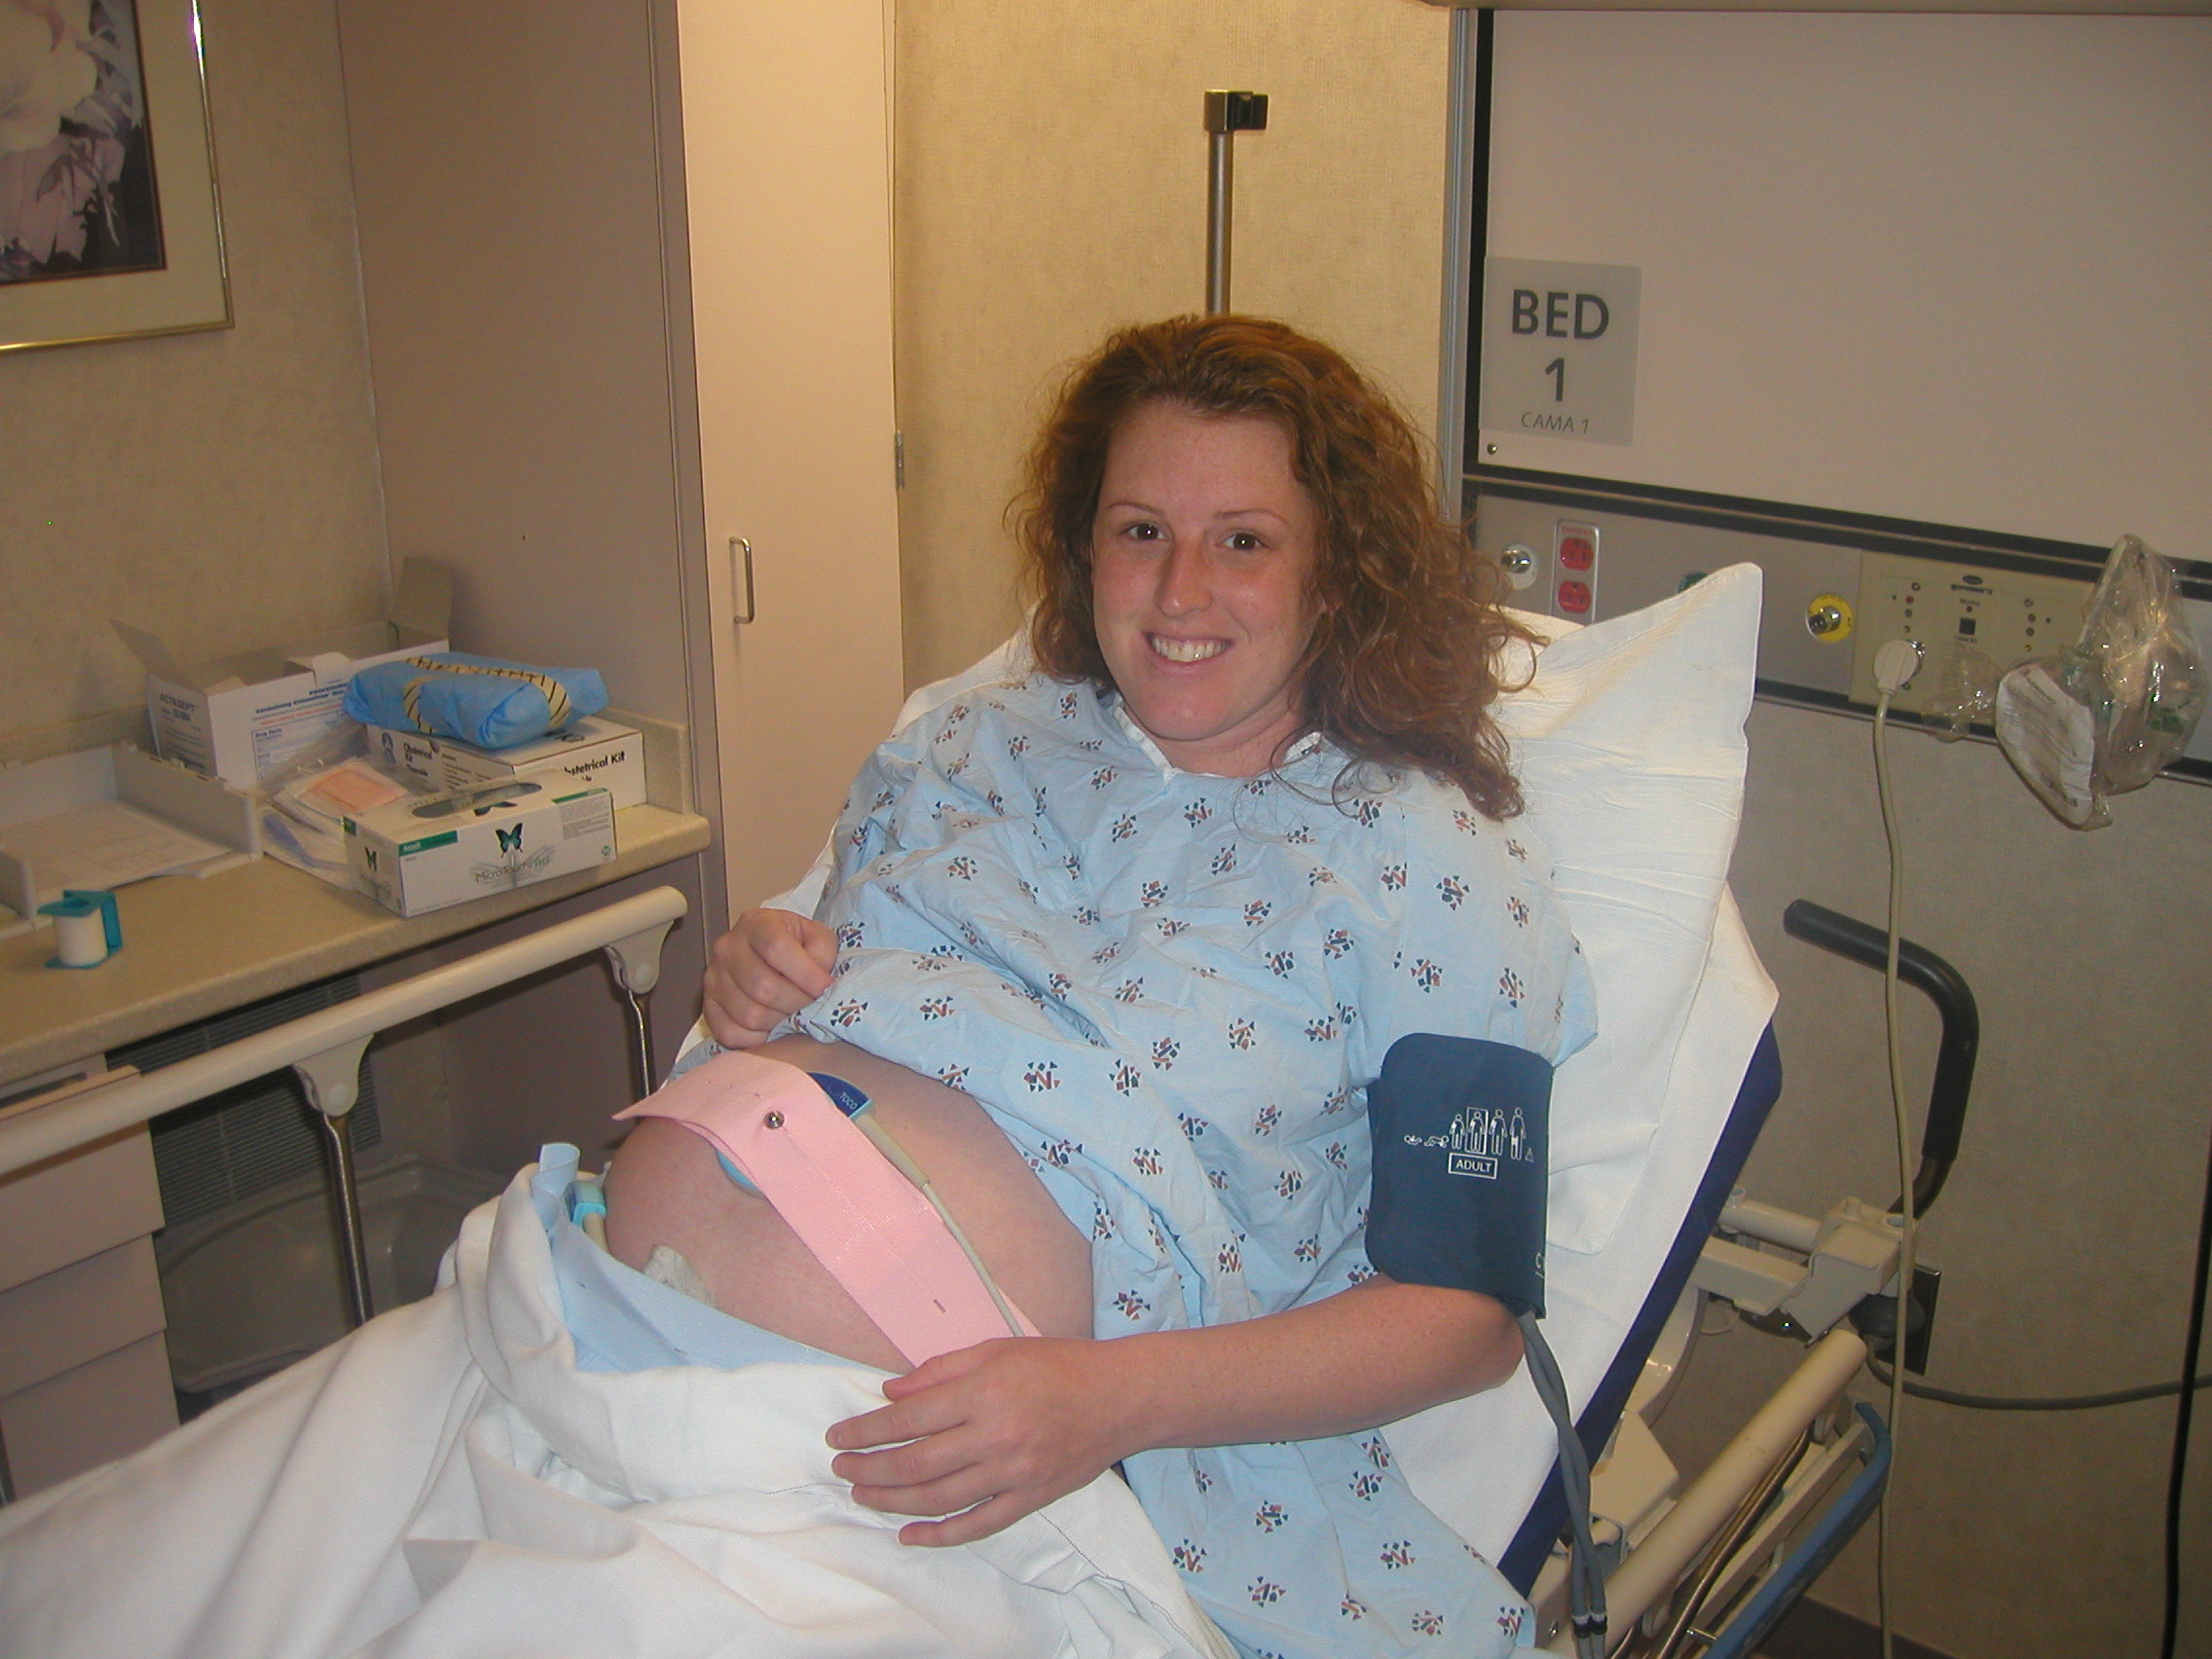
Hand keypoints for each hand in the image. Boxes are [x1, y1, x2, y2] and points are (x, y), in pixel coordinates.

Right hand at [701, 908, 837, 1046]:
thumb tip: (819, 984)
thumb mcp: (816, 937)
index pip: (776, 948)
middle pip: (763, 986)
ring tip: (794, 1014)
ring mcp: (714, 978)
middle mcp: (727, 948)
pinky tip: (772, 1026)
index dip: (805, 973)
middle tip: (812, 1004)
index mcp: (755, 924)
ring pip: (749, 1015)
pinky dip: (758, 1038)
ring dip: (780, 1022)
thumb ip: (822, 954)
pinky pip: (731, 1034)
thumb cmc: (796, 945)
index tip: (824, 987)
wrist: (770, 952)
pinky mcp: (708, 1006)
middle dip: (796, 1002)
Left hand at [826, 1338, 1138, 1546]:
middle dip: (869, 1468)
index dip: (866, 1430)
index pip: (909, 1418)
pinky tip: (910, 1533)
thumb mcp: (997, 1349)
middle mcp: (996, 1435)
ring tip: (863, 1494)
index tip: (839, 1435)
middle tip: (841, 1467)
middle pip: (916, 1464)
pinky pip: (978, 1525)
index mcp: (984, 1391)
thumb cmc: (1058, 1365)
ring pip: (939, 1498)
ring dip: (892, 1500)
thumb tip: (890, 1394)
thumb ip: (941, 1370)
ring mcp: (1014, 1472)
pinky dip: (940, 1534)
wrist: (1120, 1397)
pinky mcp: (1031, 1498)